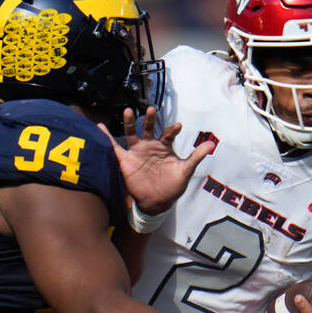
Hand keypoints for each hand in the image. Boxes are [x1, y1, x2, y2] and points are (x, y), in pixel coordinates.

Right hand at [98, 107, 214, 214]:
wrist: (157, 202)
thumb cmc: (172, 186)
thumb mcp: (185, 171)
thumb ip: (196, 157)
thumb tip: (212, 144)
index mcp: (164, 147)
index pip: (168, 134)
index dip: (172, 130)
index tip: (178, 126)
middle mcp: (150, 145)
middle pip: (149, 128)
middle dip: (150, 119)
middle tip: (151, 110)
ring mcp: (137, 151)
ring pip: (132, 133)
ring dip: (130, 123)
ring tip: (129, 111)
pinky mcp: (125, 160)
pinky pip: (114, 147)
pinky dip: (106, 137)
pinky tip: (99, 127)